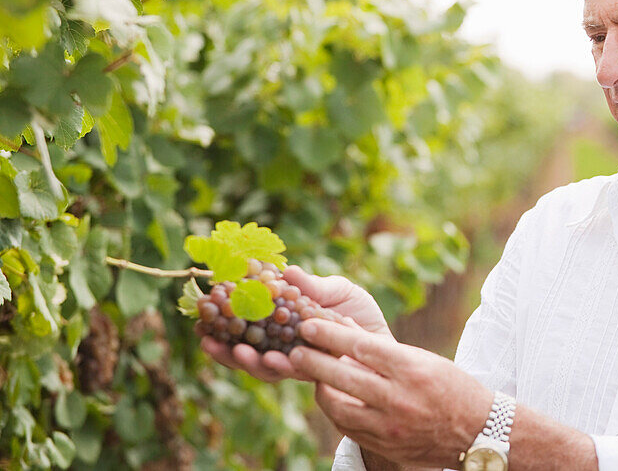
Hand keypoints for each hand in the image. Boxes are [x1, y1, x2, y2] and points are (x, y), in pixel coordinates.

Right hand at [200, 265, 393, 382]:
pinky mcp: (316, 375)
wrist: (386, 341)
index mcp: (282, 326)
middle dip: (224, 348)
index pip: (246, 326)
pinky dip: (283, 367)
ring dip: (249, 360)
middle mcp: (285, 347)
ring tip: (239, 351)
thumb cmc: (359, 314)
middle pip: (247, 351)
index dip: (223, 324)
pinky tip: (274, 360)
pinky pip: (295, 374)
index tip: (202, 317)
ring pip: (266, 367)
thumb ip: (314, 286)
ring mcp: (299, 362)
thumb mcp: (340, 290)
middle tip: (207, 340)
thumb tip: (287, 271)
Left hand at [289, 319, 493, 468]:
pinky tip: (330, 398)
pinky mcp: (386, 446)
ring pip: (339, 407)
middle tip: (296, 348)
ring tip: (311, 375)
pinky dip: (335, 411)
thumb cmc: (450, 386)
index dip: (330, 334)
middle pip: (344, 376)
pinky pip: (348, 429)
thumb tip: (347, 329)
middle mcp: (399, 398)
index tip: (308, 324)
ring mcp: (391, 426)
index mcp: (411, 369)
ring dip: (320, 388)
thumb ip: (385, 350)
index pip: (361, 346)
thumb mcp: (423, 359)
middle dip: (314, 360)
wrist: (476, 431)